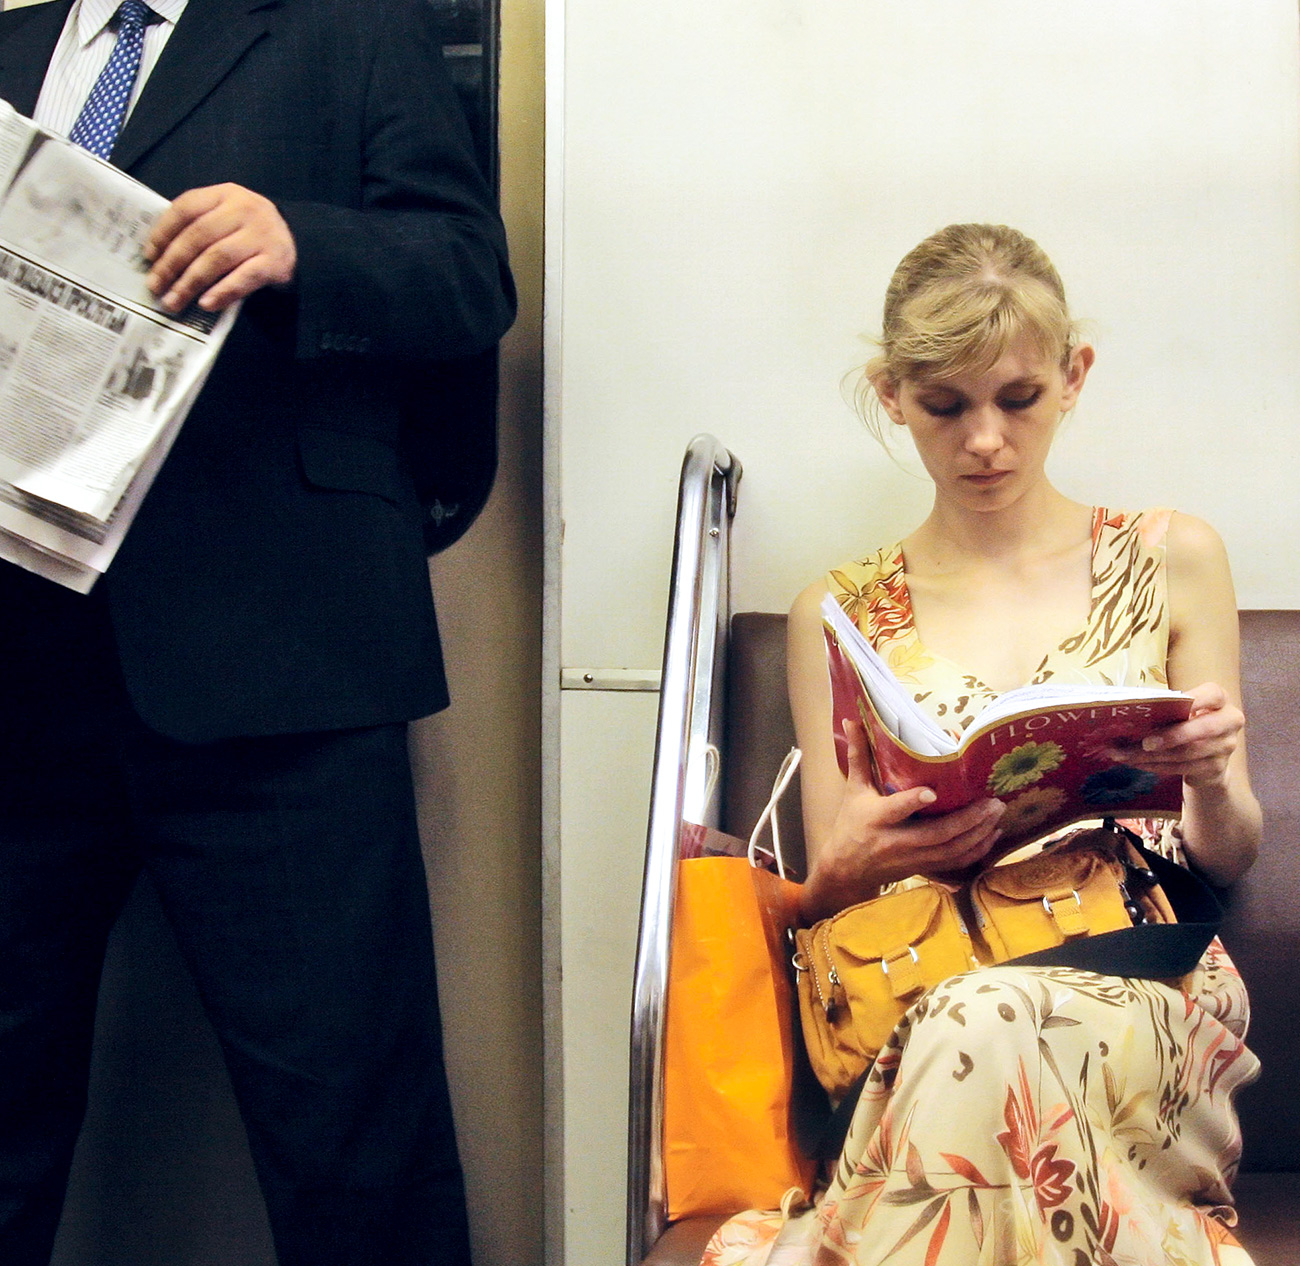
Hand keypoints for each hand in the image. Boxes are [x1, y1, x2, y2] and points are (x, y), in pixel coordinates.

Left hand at [144, 183, 296, 312]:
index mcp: (225, 194)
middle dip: (172, 263)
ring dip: (191, 282)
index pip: (186, 208)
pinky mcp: (276, 262)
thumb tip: (158, 257)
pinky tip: (206, 303)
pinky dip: (222, 291)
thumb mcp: (227, 217)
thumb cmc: (251, 232)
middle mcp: (244, 210)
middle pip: (198, 236)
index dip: (163, 232)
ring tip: (175, 300)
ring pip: (217, 258)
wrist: (300, 243)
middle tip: (156, 286)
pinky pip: (244, 278)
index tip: (148, 256)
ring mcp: (262, 235)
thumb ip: (199, 225)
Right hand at [800, 720, 1004, 922]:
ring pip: (951, 850)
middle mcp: (896, 841)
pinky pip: (955, 863)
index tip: (933, 792)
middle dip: (968, 819)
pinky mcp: (923, 868)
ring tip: (997, 813)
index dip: (914, 802)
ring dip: (978, 834)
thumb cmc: (850, 824)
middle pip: (936, 834)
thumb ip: (858, 755)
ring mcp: (912, 858)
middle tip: (992, 801)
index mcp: (876, 818)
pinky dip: (977, 851)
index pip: (896, 810)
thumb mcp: (853, 790)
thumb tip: (852, 721)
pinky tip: (992, 834)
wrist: (846, 870)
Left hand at [1106, 682, 1242, 789]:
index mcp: (1219, 700)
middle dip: (1171, 736)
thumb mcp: (1182, 712)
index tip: (1167, 705)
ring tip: (1125, 755)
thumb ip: (1167, 709)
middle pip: (1204, 728)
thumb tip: (1131, 712)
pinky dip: (1156, 766)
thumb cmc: (1188, 724)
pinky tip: (1137, 763)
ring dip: (1153, 756)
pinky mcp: (1216, 767)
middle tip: (1144, 743)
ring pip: (1188, 752)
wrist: (1209, 757)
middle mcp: (1229, 721)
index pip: (1212, 694)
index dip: (1194, 699)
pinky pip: (1183, 768)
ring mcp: (1226, 746)